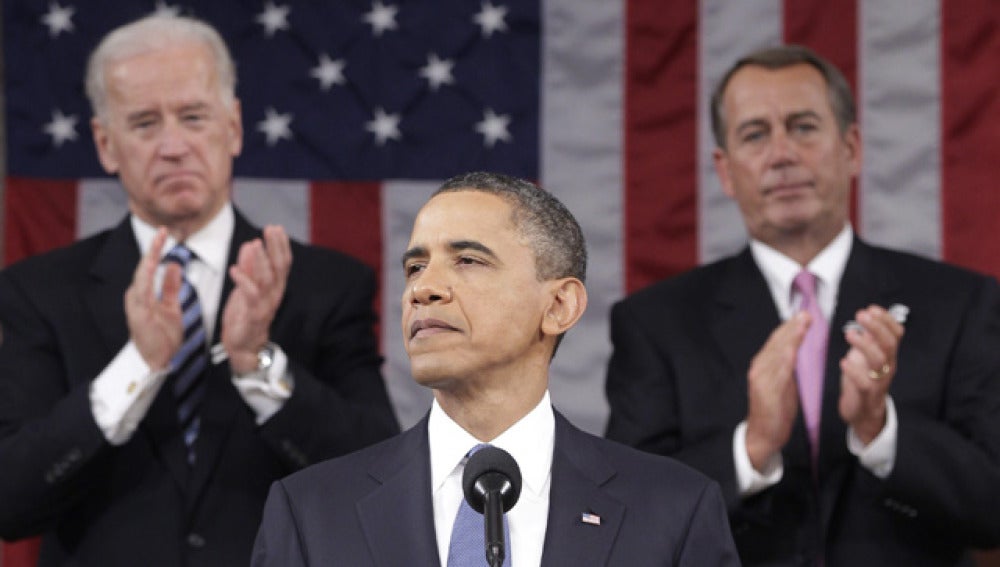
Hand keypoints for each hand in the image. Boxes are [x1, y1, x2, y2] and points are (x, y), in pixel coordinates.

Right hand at [125, 228, 182, 369]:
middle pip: (144, 267)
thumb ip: (171, 286)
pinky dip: (147, 278)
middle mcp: (136, 296)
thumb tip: (174, 265)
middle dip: (152, 248)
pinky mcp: (138, 315)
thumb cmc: (162, 336)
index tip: (165, 232)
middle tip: (162, 230)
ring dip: (149, 258)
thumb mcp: (172, 307)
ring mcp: (135, 305)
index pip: (150, 266)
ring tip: (157, 242)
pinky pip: (142, 293)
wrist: (156, 362)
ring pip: (141, 277)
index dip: (156, 248)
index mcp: (143, 293)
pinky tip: (151, 266)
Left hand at [221, 225, 291, 373]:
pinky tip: (234, 269)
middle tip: (271, 229)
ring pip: (267, 279)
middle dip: (276, 247)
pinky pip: (250, 295)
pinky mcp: (254, 315)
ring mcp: (266, 305)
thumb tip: (250, 244)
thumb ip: (249, 267)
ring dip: (261, 260)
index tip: (276, 228)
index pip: (283, 263)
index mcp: (275, 287)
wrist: (243, 345)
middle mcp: (275, 294)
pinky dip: (243, 281)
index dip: (281, 245)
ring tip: (254, 243)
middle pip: (279, 267)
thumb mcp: (245, 286)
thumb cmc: (245, 315)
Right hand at [745, 312, 810, 470]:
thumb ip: (787, 367)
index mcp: (763, 365)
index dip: (790, 327)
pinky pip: (778, 371)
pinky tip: (793, 348)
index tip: (804, 315)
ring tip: (802, 323)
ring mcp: (761, 379)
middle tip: (807, 313)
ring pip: (777, 353)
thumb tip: (798, 350)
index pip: (777, 341)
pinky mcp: (766, 391)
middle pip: (777, 342)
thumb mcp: (782, 384)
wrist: (762, 436)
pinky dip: (786, 357)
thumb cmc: (774, 410)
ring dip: (791, 337)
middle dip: (792, 327)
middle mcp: (759, 368)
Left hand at [839, 305, 904, 443]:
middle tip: (861, 314)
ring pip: (879, 361)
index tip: (872, 308)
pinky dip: (854, 371)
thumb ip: (870, 339)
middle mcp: (887, 366)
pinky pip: (864, 383)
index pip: (895, 334)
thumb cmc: (863, 380)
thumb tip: (868, 315)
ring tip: (849, 333)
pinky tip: (844, 361)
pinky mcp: (866, 395)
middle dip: (877, 327)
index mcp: (888, 356)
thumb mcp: (867, 357)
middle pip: (889, 344)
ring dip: (865, 345)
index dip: (886, 320)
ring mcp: (878, 381)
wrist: (864, 414)